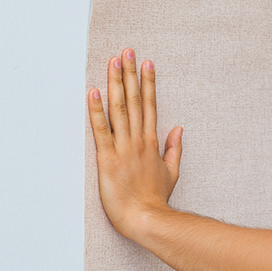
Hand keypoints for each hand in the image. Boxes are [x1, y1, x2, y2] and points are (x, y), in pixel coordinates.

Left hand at [88, 50, 182, 241]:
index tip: (147, 63)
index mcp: (151, 142)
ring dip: (116, 84)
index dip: (148, 83)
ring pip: (119, 109)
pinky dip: (96, 110)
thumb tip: (178, 128)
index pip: (149, 105)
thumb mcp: (171, 172)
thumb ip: (174, 149)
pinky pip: (101, 130)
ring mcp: (123, 148)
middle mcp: (138, 140)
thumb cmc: (156, 200)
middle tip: (128, 51)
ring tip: (114, 62)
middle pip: (134, 100)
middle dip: (130, 74)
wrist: (147, 219)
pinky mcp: (107, 159)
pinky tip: (93, 92)